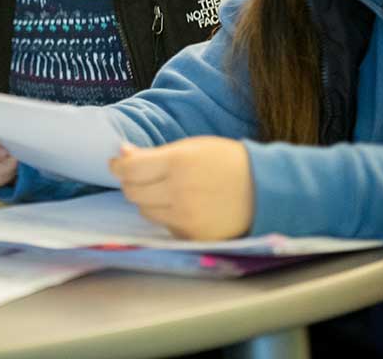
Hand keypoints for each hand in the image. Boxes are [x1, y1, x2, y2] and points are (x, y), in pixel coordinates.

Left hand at [109, 137, 254, 240]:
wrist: (265, 189)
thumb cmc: (225, 162)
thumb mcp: (191, 147)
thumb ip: (153, 154)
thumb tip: (122, 154)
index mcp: (178, 162)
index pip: (130, 169)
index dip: (118, 166)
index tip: (117, 164)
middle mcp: (179, 191)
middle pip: (133, 193)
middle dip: (132, 183)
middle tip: (141, 176)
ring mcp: (186, 216)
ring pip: (146, 211)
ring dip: (149, 201)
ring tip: (167, 190)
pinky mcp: (193, 235)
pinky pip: (165, 226)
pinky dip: (168, 216)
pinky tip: (184, 206)